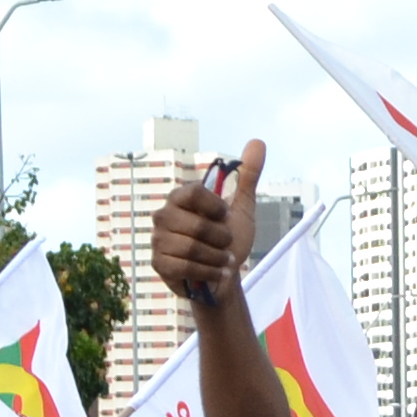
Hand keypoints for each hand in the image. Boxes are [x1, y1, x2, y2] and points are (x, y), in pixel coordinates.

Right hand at [146, 140, 263, 303]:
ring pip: (191, 248)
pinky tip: (216, 272)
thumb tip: (258, 141)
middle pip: (197, 225)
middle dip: (221, 239)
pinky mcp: (158, 263)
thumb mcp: (242, 207)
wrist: (223, 275)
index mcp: (181, 197)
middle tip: (227, 244)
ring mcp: (159, 239)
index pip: (194, 192)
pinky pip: (185, 267)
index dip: (216, 207)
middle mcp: (165, 215)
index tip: (226, 216)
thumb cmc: (229, 239)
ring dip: (217, 258)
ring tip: (223, 260)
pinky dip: (209, 272)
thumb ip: (247, 176)